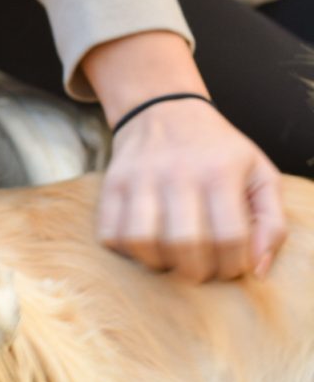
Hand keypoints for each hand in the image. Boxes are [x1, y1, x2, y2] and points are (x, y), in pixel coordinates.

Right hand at [83, 31, 286, 280]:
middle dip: (196, 271)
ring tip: (170, 258)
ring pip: (141, 242)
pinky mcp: (111, 185)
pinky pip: (110, 234)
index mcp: (220, 171)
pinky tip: (145, 244)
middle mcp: (177, 173)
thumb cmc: (217, 151)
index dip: (232, 265)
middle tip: (201, 269)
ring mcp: (139, 178)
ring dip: (158, 263)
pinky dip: (126, 251)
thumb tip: (258, 269)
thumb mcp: (260, 174)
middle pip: (184, 244)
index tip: (231, 268)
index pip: (230, 237)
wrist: (163, 110)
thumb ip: (271, 222)